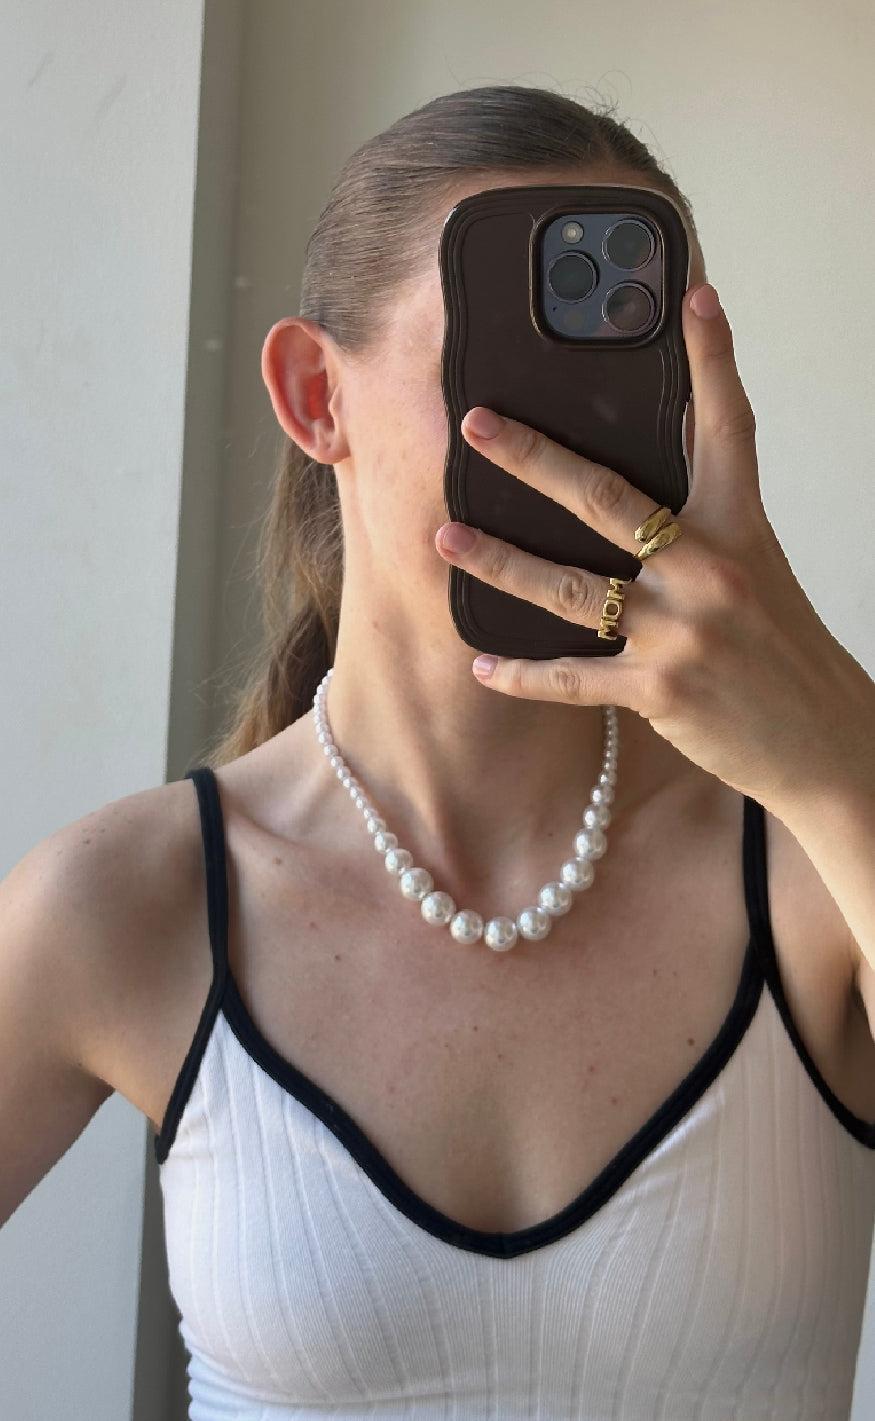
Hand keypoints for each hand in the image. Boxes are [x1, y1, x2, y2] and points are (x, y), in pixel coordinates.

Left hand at [434, 282, 872, 817]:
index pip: (728, 428)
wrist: (819, 736)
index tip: (692, 296)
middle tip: (476, 426)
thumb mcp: (755, 570)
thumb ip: (700, 530)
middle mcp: (711, 570)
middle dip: (535, 459)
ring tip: (447, 538)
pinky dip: (524, 675)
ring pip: (572, 589)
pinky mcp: (661, 690)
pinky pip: (574, 678)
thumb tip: (631, 500)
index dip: (712, 358)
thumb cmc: (778, 648)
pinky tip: (483, 665)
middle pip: (609, 498)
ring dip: (502, 564)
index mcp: (740, 528)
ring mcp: (683, 631)